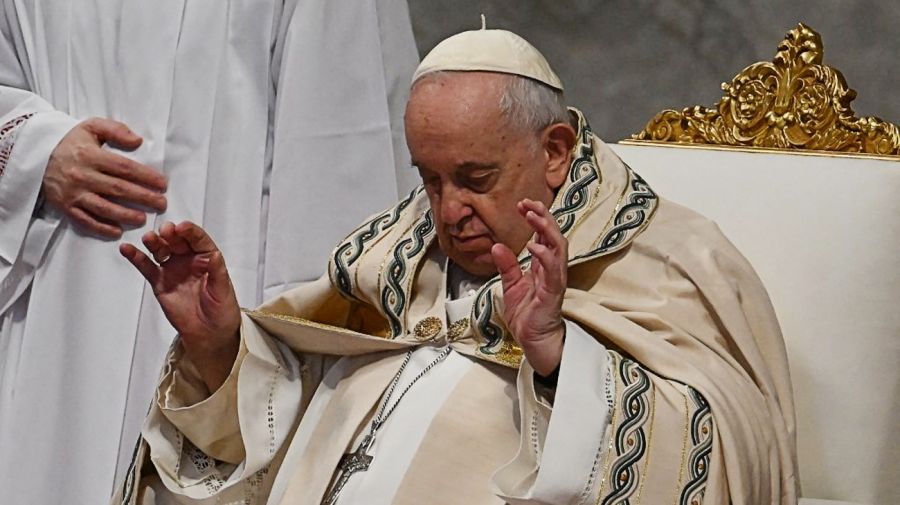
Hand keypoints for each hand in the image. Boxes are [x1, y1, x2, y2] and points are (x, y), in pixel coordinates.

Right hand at [43, 117, 166, 237]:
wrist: (35, 154)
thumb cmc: (71, 142)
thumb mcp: (91, 127)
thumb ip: (115, 130)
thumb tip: (138, 141)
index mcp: (90, 155)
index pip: (124, 168)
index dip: (145, 177)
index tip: (162, 184)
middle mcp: (82, 175)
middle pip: (118, 189)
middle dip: (143, 197)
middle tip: (161, 203)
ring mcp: (73, 193)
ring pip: (103, 207)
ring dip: (125, 215)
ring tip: (143, 219)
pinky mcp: (65, 206)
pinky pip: (85, 220)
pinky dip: (101, 227)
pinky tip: (117, 231)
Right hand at [119, 221, 240, 390]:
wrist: (209, 333)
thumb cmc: (222, 310)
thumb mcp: (223, 290)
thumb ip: (217, 271)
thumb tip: (215, 254)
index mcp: (207, 258)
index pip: (198, 239)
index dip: (190, 232)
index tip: (182, 227)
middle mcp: (189, 259)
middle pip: (177, 241)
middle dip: (171, 234)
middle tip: (166, 231)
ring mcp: (173, 269)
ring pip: (161, 250)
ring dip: (154, 242)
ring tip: (149, 238)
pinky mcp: (160, 282)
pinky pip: (147, 267)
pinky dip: (136, 257)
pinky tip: (126, 249)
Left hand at [491, 199, 566, 375]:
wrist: (533, 341)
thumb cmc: (526, 315)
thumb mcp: (511, 285)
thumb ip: (506, 265)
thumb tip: (496, 245)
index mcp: (543, 265)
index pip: (544, 235)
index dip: (536, 217)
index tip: (521, 204)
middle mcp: (552, 268)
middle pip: (554, 235)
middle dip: (543, 216)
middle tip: (528, 203)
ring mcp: (555, 279)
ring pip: (558, 247)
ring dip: (546, 229)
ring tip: (533, 215)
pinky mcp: (553, 292)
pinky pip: (553, 271)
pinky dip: (545, 256)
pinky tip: (533, 245)